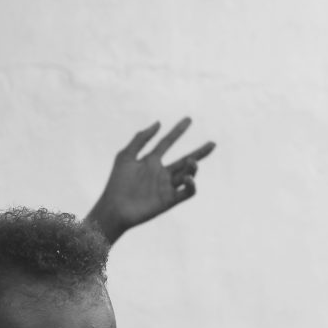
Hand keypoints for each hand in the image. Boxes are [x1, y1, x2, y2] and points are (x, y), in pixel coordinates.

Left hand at [88, 117, 214, 242]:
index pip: (167, 142)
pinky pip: (187, 192)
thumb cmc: (116, 183)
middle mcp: (160, 173)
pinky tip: (188, 178)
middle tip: (212, 143)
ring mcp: (166, 187)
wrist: (114, 208)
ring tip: (191, 161)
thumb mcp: (126, 156)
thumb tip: (159, 123)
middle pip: (185, 160)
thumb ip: (141, 139)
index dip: (177, 131)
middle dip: (199, 152)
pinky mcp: (169, 200)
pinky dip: (192, 184)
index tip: (188, 119)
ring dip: (193, 167)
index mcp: (150, 161)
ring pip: (188, 174)